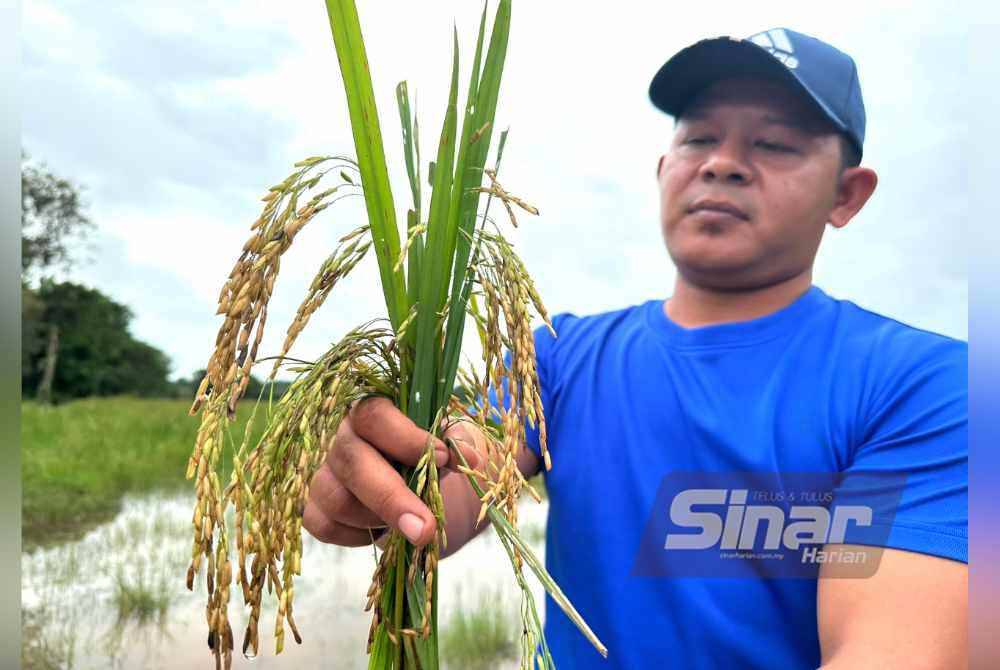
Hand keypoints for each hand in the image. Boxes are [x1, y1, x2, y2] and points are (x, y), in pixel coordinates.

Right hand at [303, 396, 484, 547]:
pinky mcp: (314, 507)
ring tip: (409, 521)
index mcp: (372, 411)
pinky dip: (357, 536)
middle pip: (352, 462)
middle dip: (392, 498)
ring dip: (378, 518)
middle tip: (426, 528)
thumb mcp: (456, 445)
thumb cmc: (436, 459)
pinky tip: (382, 532)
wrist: (425, 492)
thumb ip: (461, 443)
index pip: (375, 416)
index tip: (444, 459)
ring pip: (337, 499)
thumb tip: (466, 454)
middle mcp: (341, 437)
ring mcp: (323, 472)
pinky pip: (324, 525)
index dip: (407, 439)